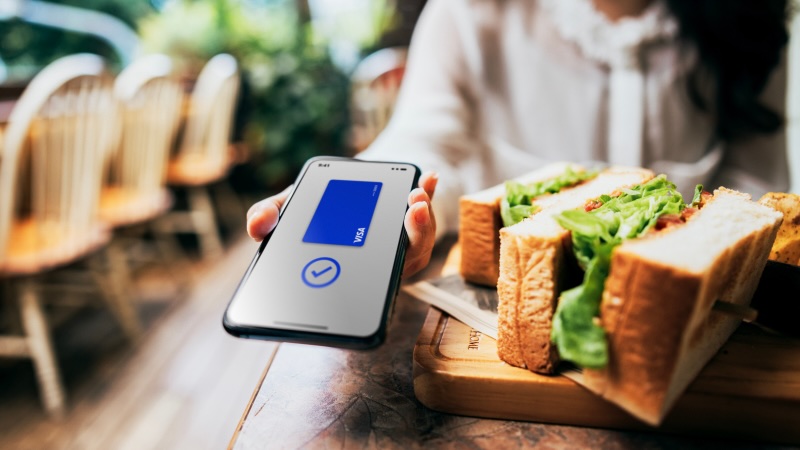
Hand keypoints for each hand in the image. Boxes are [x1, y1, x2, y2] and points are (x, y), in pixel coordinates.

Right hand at [246, 172, 438, 277]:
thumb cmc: (318, 208)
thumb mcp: (290, 207)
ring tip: (414, 196)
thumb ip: (271, 215)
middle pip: (398, 264)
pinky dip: (429, 196)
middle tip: (408, 214)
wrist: (344, 185)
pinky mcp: (416, 228)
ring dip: (421, 220)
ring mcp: (400, 250)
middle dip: (408, 240)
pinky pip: (427, 217)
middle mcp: (378, 267)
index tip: (365, 279)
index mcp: (349, 271)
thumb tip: (257, 226)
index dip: (368, 295)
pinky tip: (427, 177)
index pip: (360, 292)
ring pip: (417, 243)